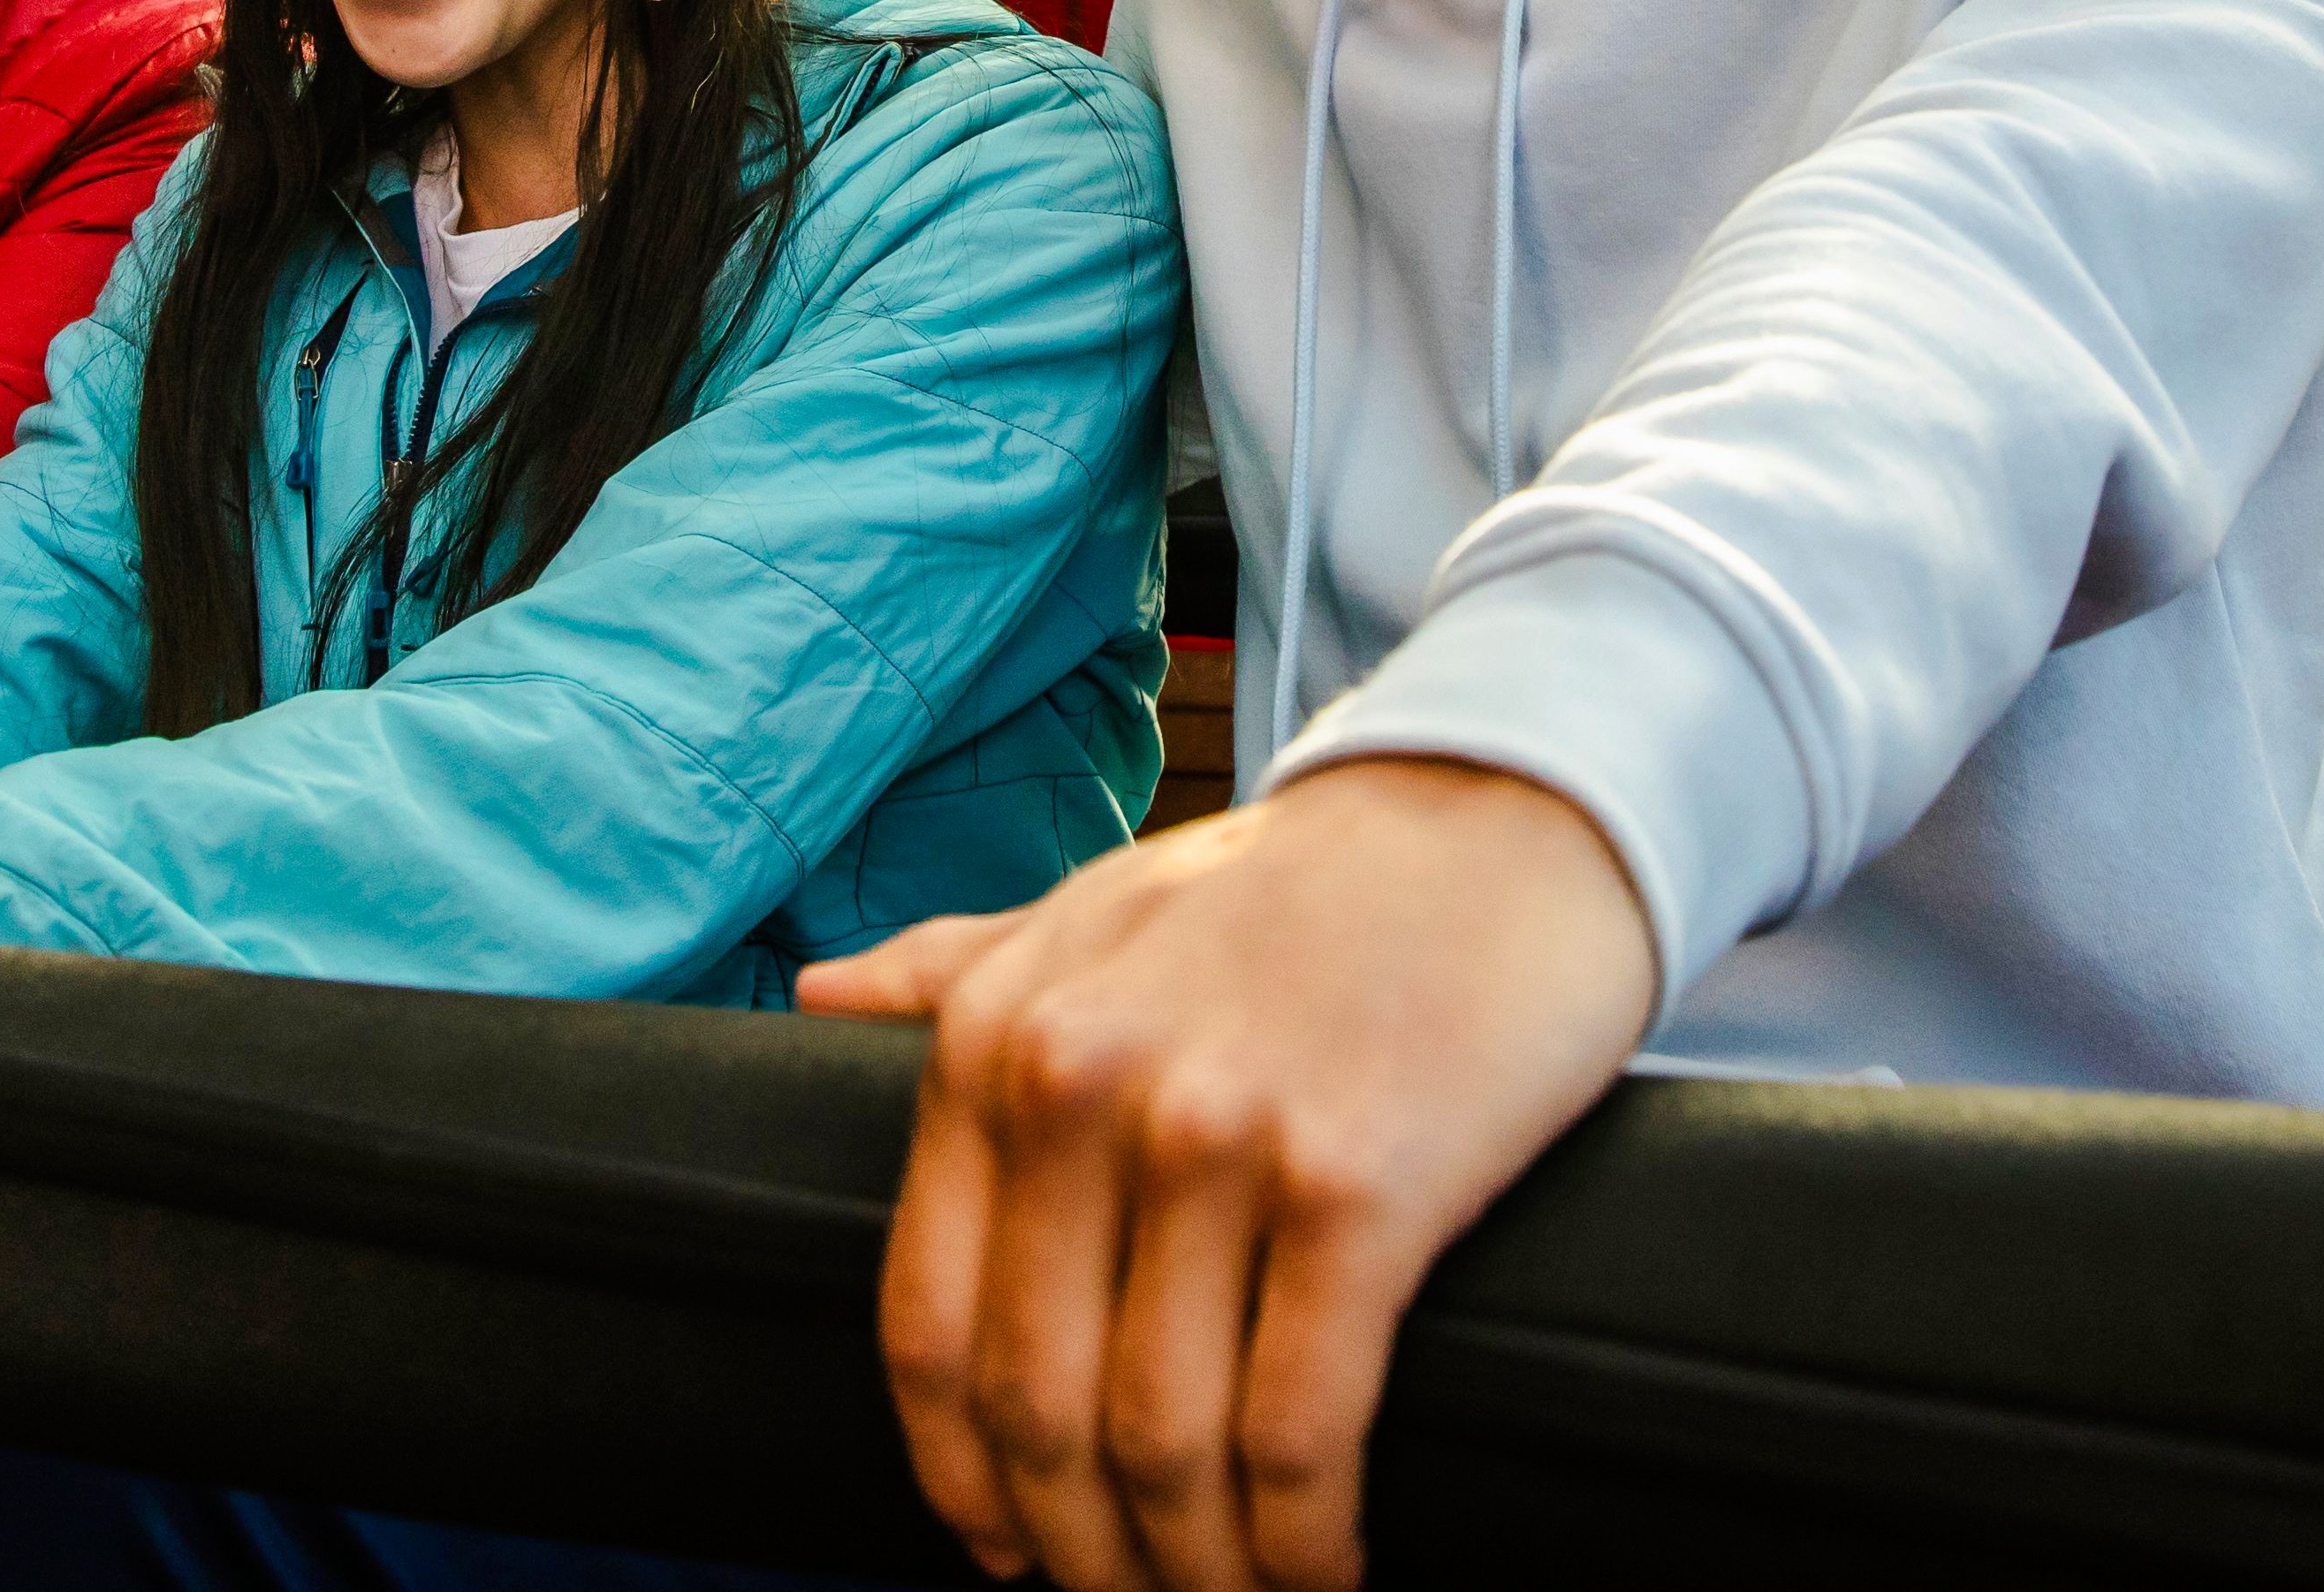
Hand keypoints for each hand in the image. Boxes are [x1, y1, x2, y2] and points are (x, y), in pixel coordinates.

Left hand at [800, 756, 1654, 1591]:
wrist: (1506, 808)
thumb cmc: (1302, 886)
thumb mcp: (1100, 906)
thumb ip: (959, 964)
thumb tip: (817, 999)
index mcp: (997, 1039)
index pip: (926, 1324)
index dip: (959, 1474)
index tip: (1003, 1551)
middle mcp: (1083, 1087)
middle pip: (1039, 1410)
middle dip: (1085, 1553)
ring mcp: (1218, 1138)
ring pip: (1165, 1444)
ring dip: (1197, 1573)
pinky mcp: (1359, 1187)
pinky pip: (1300, 1432)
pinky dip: (1306, 1544)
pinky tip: (1328, 1572)